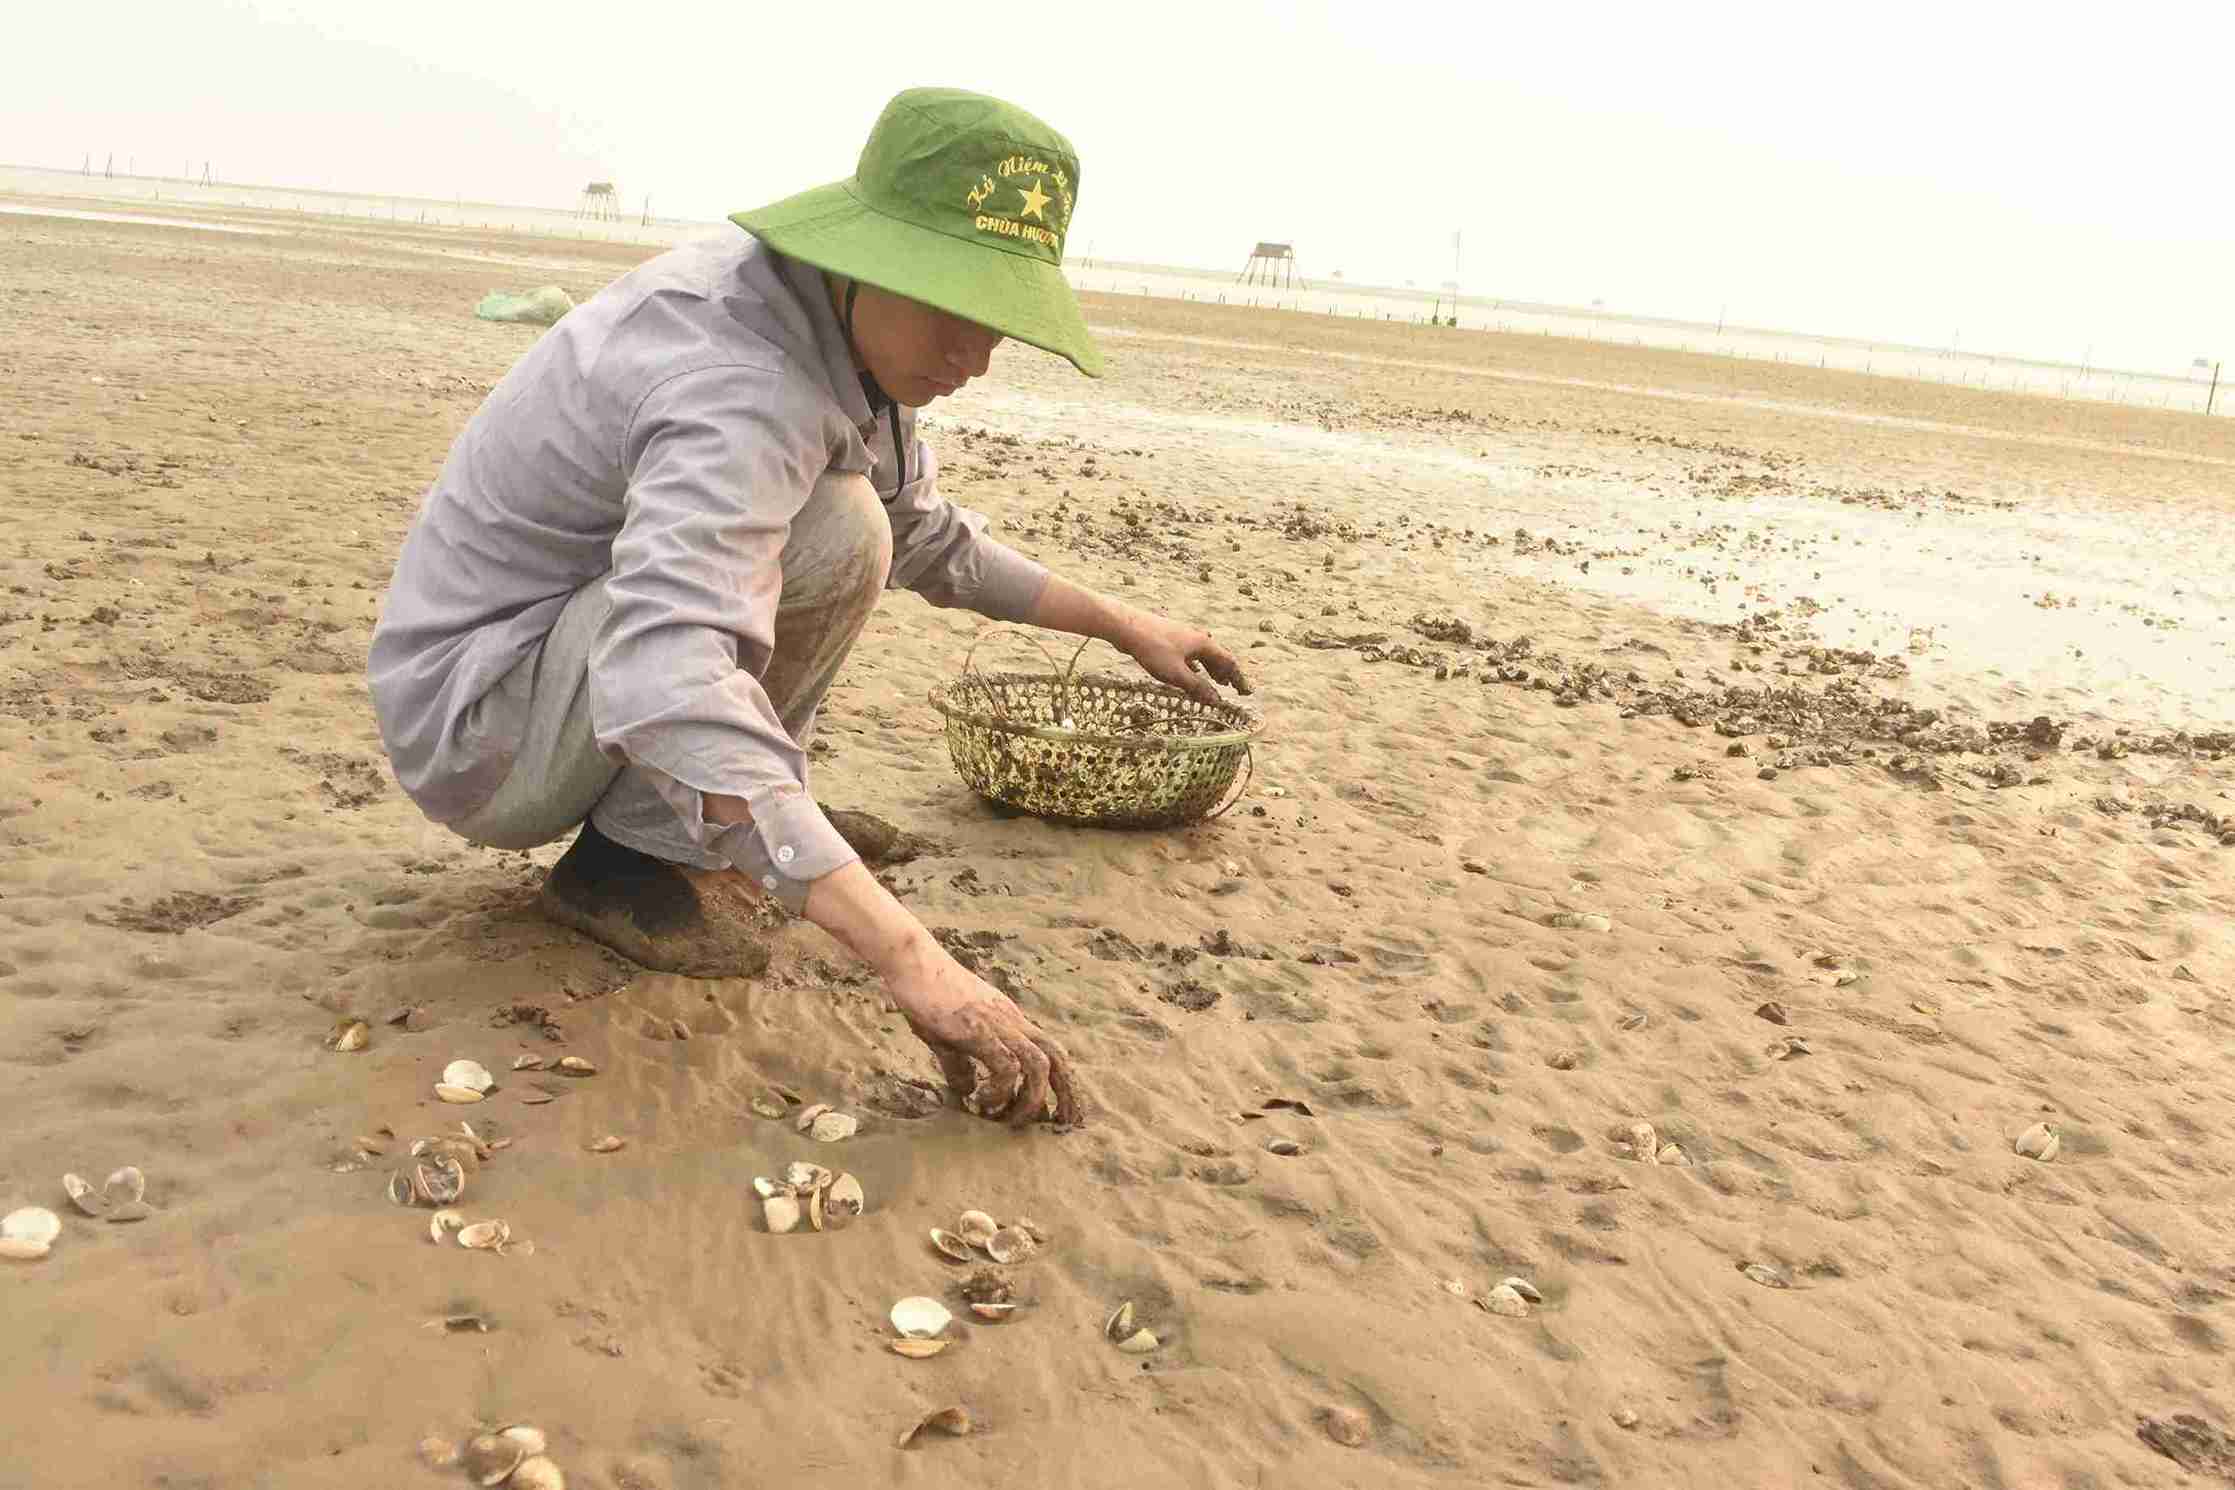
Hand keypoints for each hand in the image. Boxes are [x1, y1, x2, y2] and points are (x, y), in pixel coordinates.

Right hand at [887, 942, 1082, 1125]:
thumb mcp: (946, 1035)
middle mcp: (1012, 1021)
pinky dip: (999, 1091)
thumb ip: (961, 1063)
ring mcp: (997, 1024)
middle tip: (1062, 1124)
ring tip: (1010, 1121)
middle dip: (1066, 1093)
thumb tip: (968, 1091)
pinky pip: (1005, 1066)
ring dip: (1031, 1099)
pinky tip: (980, 1101)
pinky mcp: (978, 1030)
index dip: (1061, 1081)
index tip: (1060, 1110)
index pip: (1050, 1050)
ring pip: (1038, 1064)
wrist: (912, 961)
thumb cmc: (926, 994)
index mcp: (1010, 1020)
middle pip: (1056, 1057)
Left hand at [1117, 613, 1251, 704]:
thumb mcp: (1176, 674)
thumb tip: (1216, 700)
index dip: (1238, 678)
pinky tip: (1190, 671)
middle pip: (1217, 657)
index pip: (1228, 662)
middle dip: (1227, 674)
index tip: (1245, 691)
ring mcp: (1182, 636)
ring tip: (1217, 681)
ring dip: (1212, 669)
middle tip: (1233, 688)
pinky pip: (1189, 654)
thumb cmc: (1153, 649)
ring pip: (1203, 655)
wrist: (1127, 626)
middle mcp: (1196, 637)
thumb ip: (1197, 687)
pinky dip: (1195, 665)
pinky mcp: (1168, 638)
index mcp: (1203, 644)